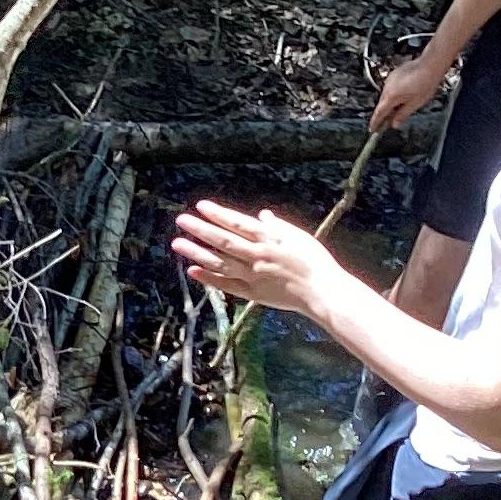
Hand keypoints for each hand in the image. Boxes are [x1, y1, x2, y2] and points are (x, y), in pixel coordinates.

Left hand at [172, 200, 338, 318]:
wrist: (322, 292)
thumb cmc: (314, 262)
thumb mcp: (299, 237)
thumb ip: (277, 227)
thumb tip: (262, 216)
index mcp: (270, 240)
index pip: (238, 224)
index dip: (218, 214)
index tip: (201, 206)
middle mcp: (258, 257)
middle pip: (224, 241)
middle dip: (201, 230)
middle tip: (181, 220)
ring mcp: (253, 276)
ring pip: (220, 262)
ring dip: (197, 252)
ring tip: (178, 243)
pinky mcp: (252, 293)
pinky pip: (226, 285)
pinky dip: (209, 278)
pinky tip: (192, 270)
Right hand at [372, 53, 444, 130]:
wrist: (430, 64)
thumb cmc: (425, 83)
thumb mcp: (415, 103)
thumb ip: (402, 114)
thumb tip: (394, 124)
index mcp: (391, 97)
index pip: (379, 113)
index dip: (375, 123)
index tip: (372, 129)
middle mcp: (387, 87)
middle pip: (382, 104)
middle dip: (384, 113)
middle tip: (389, 122)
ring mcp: (390, 79)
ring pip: (386, 96)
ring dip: (391, 103)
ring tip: (402, 106)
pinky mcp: (394, 74)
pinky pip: (390, 88)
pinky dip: (394, 94)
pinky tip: (405, 94)